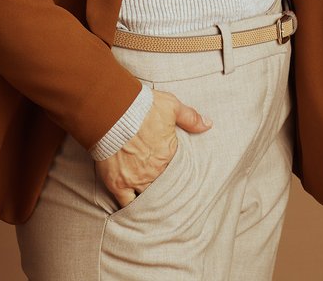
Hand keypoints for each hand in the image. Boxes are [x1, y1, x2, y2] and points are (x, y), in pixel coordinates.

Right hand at [95, 89, 210, 208]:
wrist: (113, 111)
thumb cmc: (142, 107)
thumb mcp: (172, 106)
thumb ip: (190, 117)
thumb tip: (208, 124)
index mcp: (169, 156)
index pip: (178, 174)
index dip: (177, 178)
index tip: (176, 181)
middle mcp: (155, 172)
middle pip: (163, 189)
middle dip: (165, 193)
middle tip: (166, 198)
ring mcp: (136, 180)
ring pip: (147, 199)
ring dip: (149, 202)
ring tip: (152, 209)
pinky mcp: (118, 184)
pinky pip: (125, 204)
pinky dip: (129, 210)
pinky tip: (132, 214)